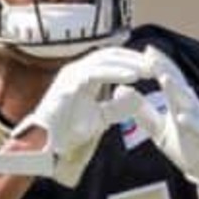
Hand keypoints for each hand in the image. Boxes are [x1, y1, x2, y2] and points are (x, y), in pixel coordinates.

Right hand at [0, 47, 147, 186]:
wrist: (44, 144)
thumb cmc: (69, 131)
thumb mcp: (101, 117)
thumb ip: (118, 106)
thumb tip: (138, 97)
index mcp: (84, 74)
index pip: (111, 58)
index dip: (132, 59)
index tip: (152, 65)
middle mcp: (76, 70)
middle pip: (110, 54)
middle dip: (134, 57)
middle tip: (155, 64)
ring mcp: (71, 75)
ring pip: (104, 59)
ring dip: (128, 63)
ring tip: (148, 69)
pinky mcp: (68, 84)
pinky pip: (95, 73)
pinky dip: (116, 73)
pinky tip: (132, 76)